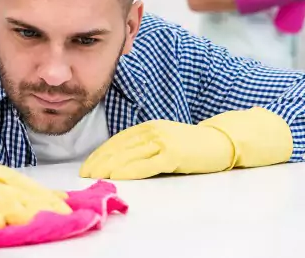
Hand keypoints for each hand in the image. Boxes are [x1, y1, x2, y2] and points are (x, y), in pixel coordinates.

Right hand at [0, 154, 71, 226]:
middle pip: (19, 195)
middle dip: (41, 207)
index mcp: (3, 177)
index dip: (51, 201)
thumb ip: (28, 191)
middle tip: (61, 218)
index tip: (72, 212)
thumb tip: (61, 197)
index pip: (32, 189)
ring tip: (34, 221)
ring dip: (18, 211)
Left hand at [79, 120, 234, 179]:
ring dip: (109, 168)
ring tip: (95, 178)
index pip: (116, 141)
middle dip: (99, 162)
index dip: (99, 154)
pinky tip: (117, 177)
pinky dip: (129, 171)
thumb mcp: (162, 138)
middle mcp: (153, 131)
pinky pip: (146, 165)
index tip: (86, 166)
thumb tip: (117, 160)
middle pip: (119, 148)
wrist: (219, 142)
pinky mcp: (173, 155)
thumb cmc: (190, 145)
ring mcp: (163, 142)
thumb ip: (142, 145)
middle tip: (84, 175)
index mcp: (147, 127)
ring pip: (129, 156)